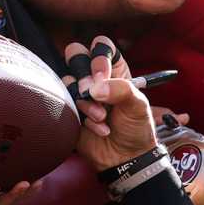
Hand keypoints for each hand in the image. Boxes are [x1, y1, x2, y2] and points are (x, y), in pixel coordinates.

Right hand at [63, 39, 156, 171]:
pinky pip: (64, 104)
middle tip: (94, 93)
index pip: (101, 46)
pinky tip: (98, 128)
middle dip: (84, 75)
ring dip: (87, 103)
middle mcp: (95, 77)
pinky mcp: (70, 110)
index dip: (99, 58)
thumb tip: (95, 88)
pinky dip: (83, 118)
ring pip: (68, 81)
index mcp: (115, 69)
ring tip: (102, 117)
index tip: (103, 76)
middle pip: (75, 55)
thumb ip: (121, 89)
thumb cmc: (136, 129)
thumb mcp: (139, 105)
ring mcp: (80, 94)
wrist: (125, 158)